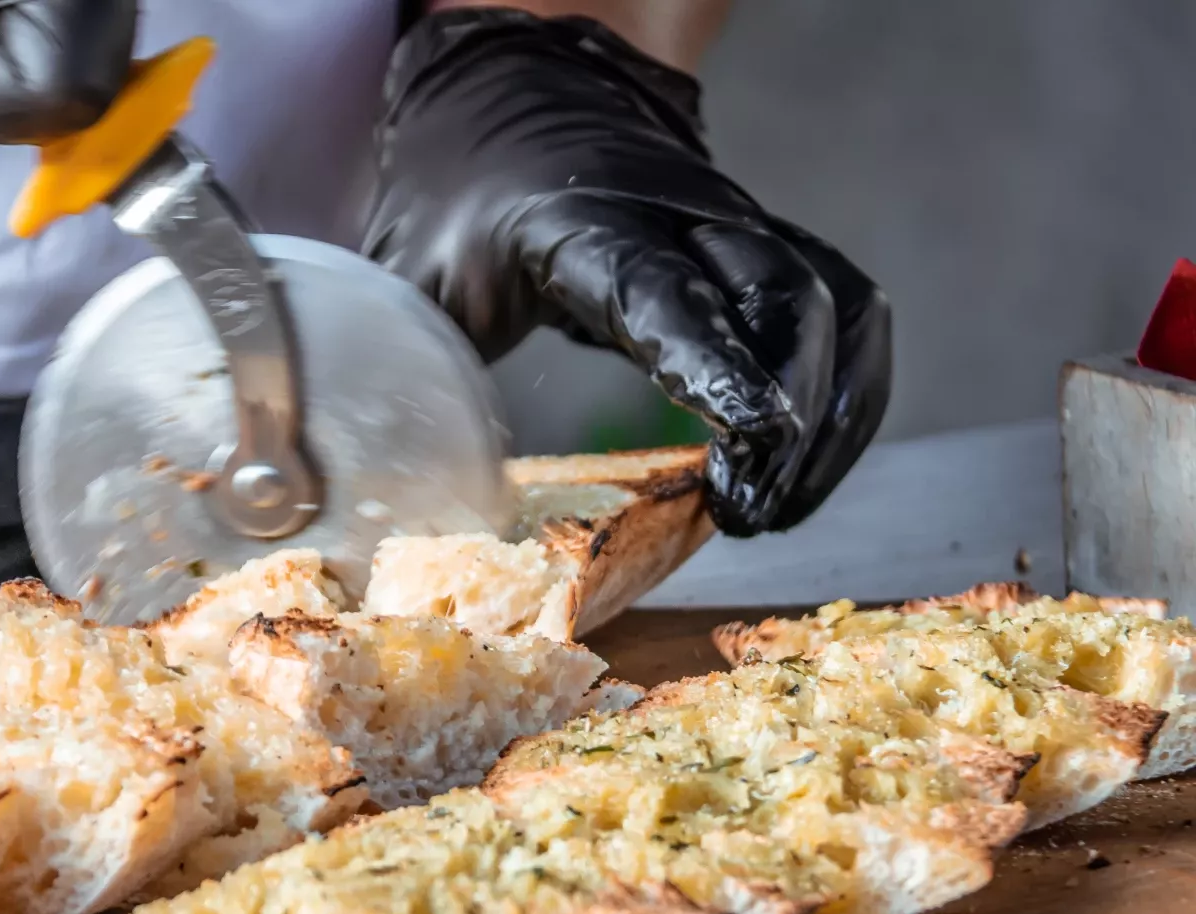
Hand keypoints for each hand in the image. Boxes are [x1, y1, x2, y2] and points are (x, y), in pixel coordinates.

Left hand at [363, 9, 890, 535]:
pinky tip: (814, 465)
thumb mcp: (407, 274)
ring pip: (832, 307)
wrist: (517, 95)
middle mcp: (677, 213)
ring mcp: (734, 224)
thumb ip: (399, 366)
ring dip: (829, 415)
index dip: (709, 355)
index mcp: (575, 220)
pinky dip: (850, 393)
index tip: (749, 430)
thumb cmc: (458, 198)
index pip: (658, 285)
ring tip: (778, 506)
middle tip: (747, 512)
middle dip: (787, 416)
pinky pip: (846, 314)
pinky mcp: (766, 248)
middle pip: (780, 297)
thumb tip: (368, 474)